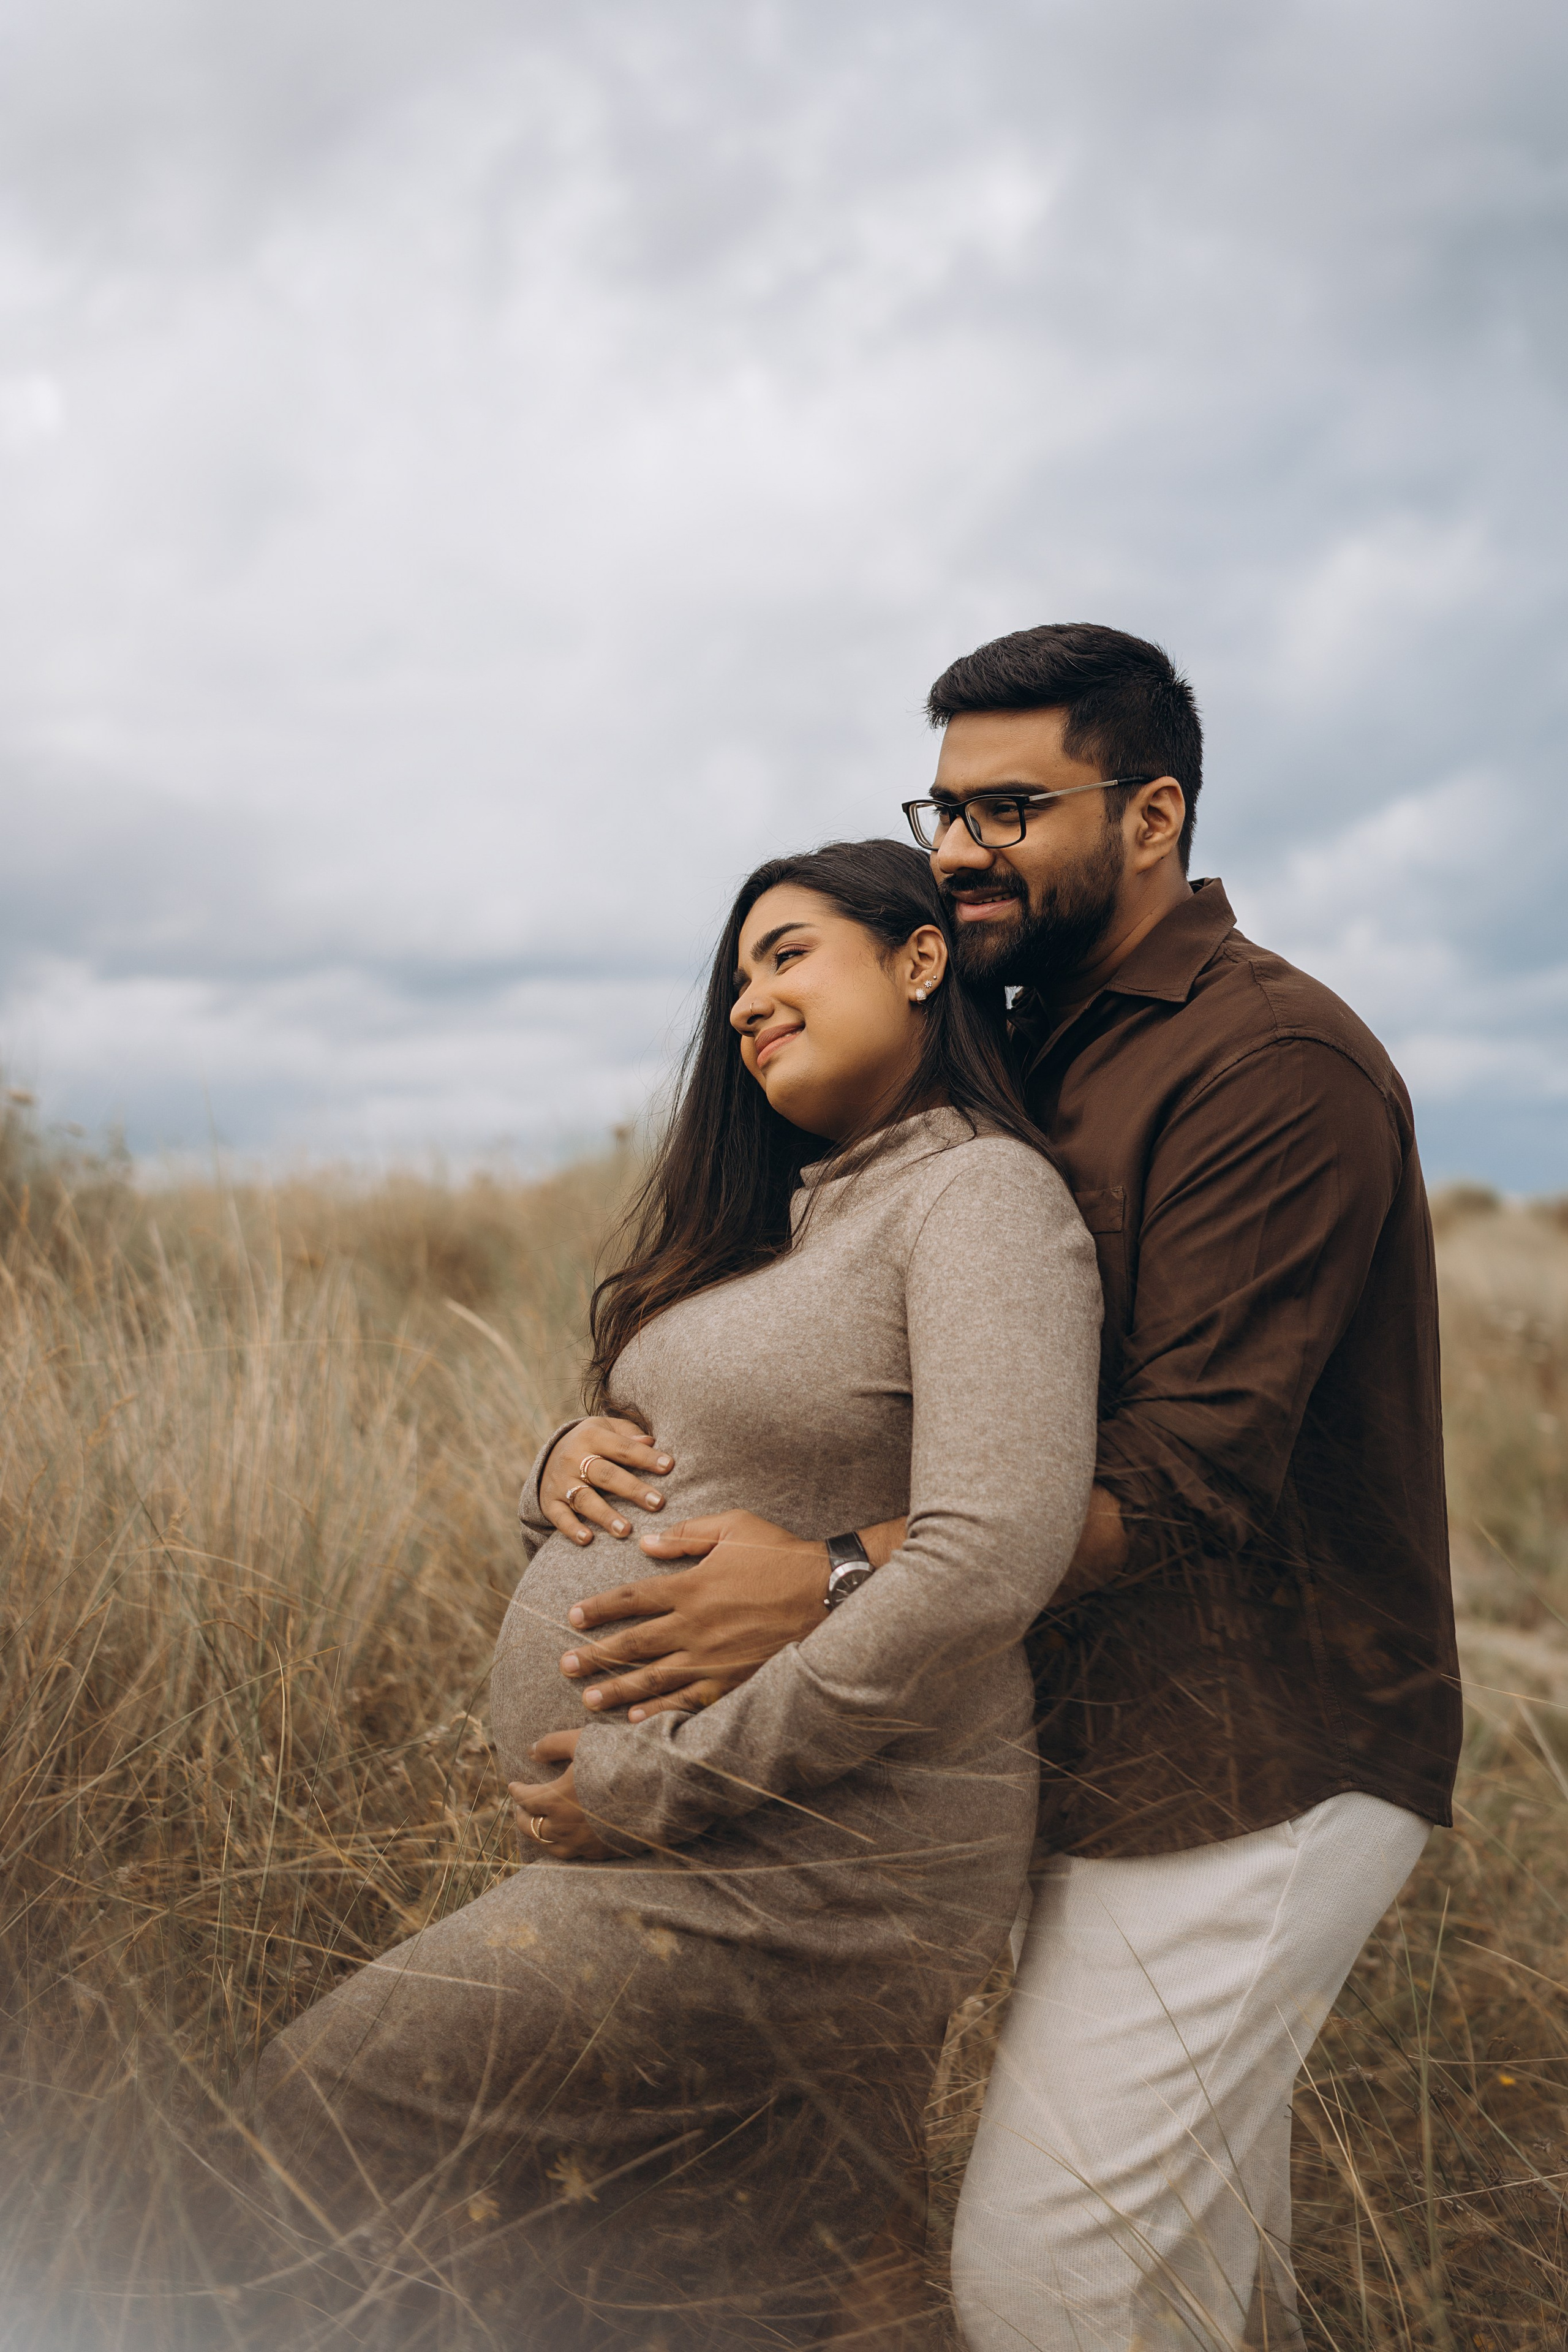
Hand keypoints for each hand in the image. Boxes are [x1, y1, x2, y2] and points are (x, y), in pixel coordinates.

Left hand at [508, 1729, 612, 1861]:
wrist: (658, 1788)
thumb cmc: (619, 1759)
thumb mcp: (582, 1741)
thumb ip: (553, 1745)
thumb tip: (531, 1751)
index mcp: (556, 1800)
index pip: (526, 1799)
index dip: (517, 1791)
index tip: (514, 1786)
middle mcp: (565, 1827)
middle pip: (532, 1828)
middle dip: (522, 1816)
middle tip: (520, 1808)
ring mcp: (584, 1843)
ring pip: (551, 1847)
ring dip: (539, 1836)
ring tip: (538, 1827)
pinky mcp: (603, 1851)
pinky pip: (576, 1855)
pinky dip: (564, 1846)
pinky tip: (568, 1838)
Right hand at [539, 1416, 674, 1545]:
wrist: (550, 1455)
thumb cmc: (593, 1443)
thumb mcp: (607, 1429)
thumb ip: (629, 1434)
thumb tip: (651, 1442)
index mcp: (591, 1437)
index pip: (622, 1448)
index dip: (645, 1457)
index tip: (669, 1466)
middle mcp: (573, 1458)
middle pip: (605, 1475)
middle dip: (632, 1489)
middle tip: (657, 1503)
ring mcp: (560, 1482)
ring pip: (584, 1499)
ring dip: (605, 1516)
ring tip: (626, 1530)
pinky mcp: (550, 1503)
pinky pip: (560, 1518)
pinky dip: (572, 1529)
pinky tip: (588, 1539)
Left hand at [559, 1512, 830, 1720]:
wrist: (829, 1593)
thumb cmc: (782, 1554)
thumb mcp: (734, 1526)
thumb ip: (688, 1536)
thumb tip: (647, 1544)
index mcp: (691, 1586)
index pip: (632, 1598)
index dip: (599, 1607)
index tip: (572, 1616)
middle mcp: (695, 1625)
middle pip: (633, 1643)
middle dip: (596, 1654)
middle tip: (564, 1665)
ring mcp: (713, 1658)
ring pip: (653, 1678)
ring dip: (618, 1689)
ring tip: (588, 1699)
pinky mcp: (733, 1680)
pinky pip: (688, 1700)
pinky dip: (660, 1712)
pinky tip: (636, 1720)